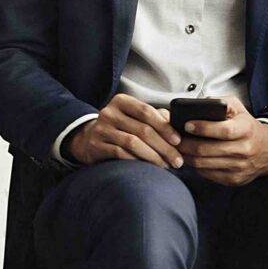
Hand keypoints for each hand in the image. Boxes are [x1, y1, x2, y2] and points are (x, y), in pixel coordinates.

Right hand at [66, 93, 181, 168]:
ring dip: (153, 156)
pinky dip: (137, 160)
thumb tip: (176, 125)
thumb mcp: (135, 116)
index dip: (165, 127)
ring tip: (165, 165)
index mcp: (121, 101)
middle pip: (142, 130)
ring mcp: (101, 129)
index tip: (178, 141)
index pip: (146, 112)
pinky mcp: (96, 146)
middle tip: (177, 160)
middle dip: (164, 147)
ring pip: (132, 143)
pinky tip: (147, 167)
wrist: (89, 138)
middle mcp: (109, 112)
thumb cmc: (120, 127)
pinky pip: (120, 154)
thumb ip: (155, 117)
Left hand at [174, 95, 267, 187]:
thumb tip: (198, 104)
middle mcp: (245, 150)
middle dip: (186, 144)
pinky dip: (195, 167)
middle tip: (174, 139)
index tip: (187, 124)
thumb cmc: (247, 127)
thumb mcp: (238, 109)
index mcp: (246, 130)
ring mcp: (239, 167)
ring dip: (186, 156)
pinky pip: (207, 174)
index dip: (203, 128)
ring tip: (178, 148)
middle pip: (207, 150)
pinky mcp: (234, 180)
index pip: (223, 130)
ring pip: (203, 164)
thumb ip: (220, 103)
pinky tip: (189, 158)